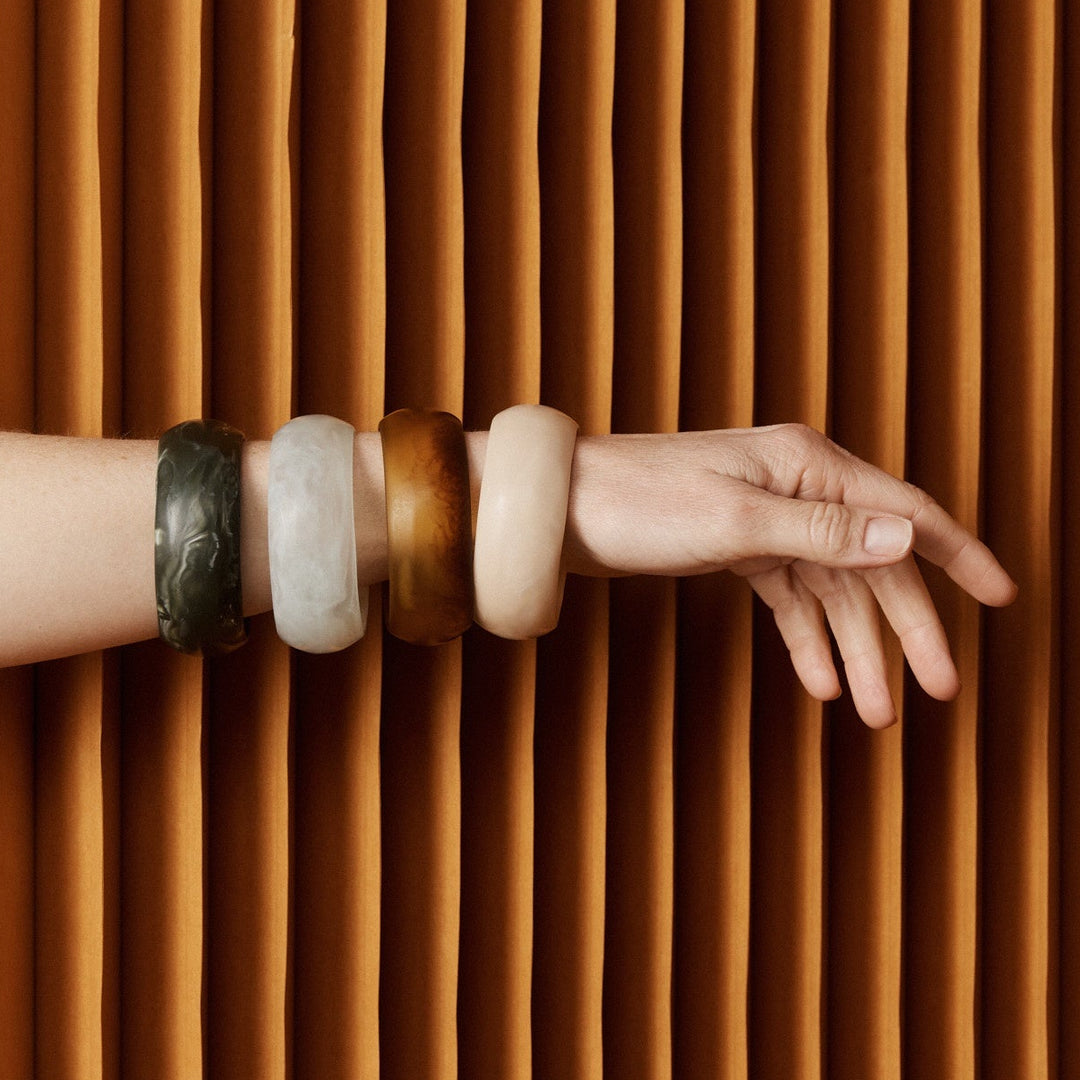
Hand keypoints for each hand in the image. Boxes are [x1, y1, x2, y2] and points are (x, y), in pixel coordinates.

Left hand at [563, 423, 1015, 727]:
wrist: (564, 512)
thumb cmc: (639, 504)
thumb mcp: (733, 522)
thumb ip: (824, 533)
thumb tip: (908, 536)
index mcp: (808, 467)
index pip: (904, 512)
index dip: (958, 556)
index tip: (1003, 597)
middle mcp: (797, 489)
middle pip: (872, 566)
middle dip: (905, 630)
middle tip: (938, 692)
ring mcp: (768, 519)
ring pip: (831, 592)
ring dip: (855, 650)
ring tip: (875, 713)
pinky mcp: (737, 546)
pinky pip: (789, 598)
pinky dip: (806, 639)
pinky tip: (820, 681)